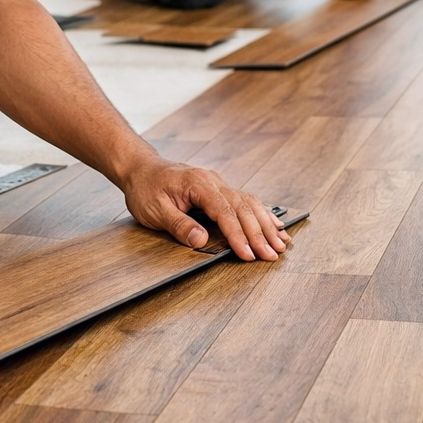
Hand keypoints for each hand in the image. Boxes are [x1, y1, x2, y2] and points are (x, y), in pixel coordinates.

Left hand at [121, 159, 287, 261]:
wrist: (141, 168)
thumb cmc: (145, 188)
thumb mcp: (154, 210)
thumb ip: (179, 224)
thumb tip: (201, 240)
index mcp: (197, 183)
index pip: (224, 211)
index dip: (238, 234)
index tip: (248, 253)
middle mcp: (212, 180)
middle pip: (243, 207)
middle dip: (259, 233)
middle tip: (273, 254)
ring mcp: (218, 183)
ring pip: (249, 202)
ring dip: (266, 224)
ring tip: (281, 244)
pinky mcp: (219, 188)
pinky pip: (245, 200)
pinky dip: (261, 214)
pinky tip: (274, 226)